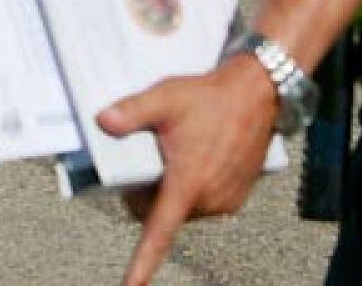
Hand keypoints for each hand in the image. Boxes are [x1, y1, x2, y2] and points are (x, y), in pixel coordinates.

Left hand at [97, 54, 277, 285]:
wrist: (257, 93)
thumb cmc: (213, 97)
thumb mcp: (165, 98)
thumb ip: (132, 112)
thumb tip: (104, 121)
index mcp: (187, 183)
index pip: (159, 235)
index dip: (141, 267)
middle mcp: (208, 199)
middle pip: (160, 215)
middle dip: (146, 195)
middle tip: (147, 161)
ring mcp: (224, 200)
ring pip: (181, 210)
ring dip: (171, 192)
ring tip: (177, 154)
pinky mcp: (236, 198)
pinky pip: (202, 204)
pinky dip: (193, 188)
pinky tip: (196, 157)